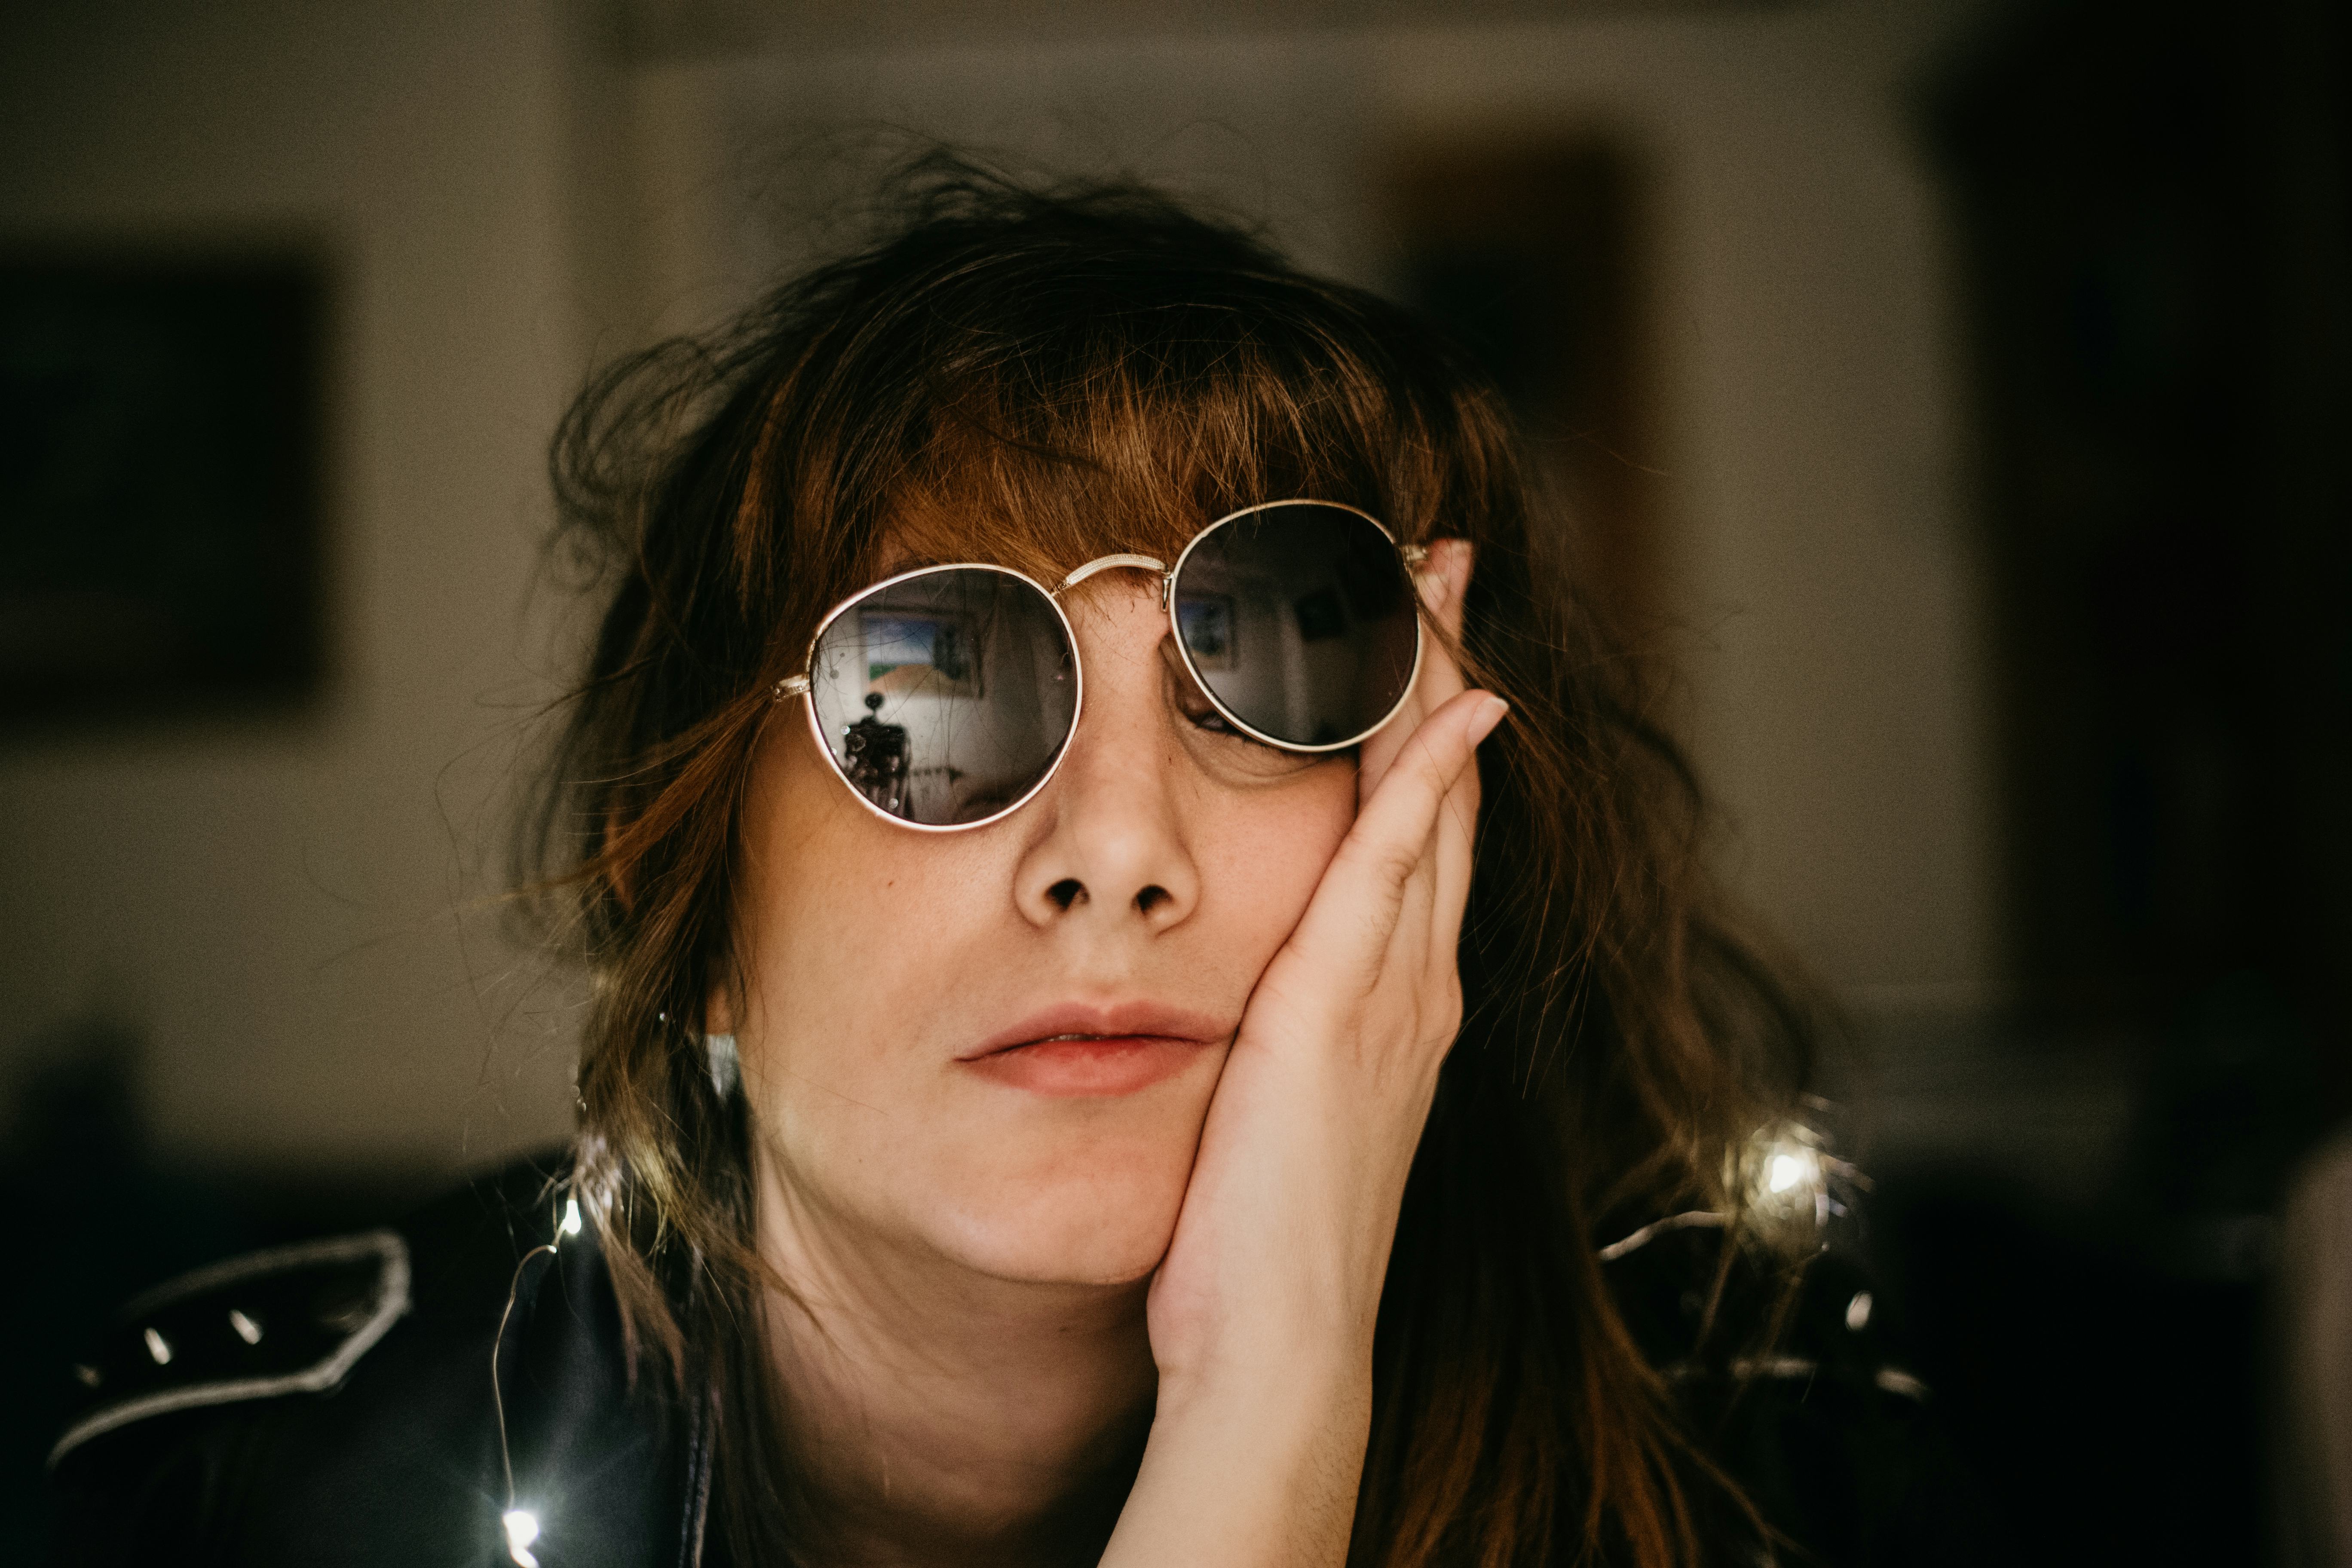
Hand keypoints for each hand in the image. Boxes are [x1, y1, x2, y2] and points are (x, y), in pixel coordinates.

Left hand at [1102, 541, 1499, 1566]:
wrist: (1279, 1339)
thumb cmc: (1258, 1241)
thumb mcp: (1279, 1111)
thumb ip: (1287, 1039)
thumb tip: (1256, 1005)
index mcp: (1397, 1004)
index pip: (1417, 834)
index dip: (1426, 731)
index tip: (1421, 645)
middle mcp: (1417, 982)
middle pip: (1441, 792)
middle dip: (1443, 671)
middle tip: (1440, 569)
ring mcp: (1396, 990)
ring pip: (1427, 802)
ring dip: (1433, 685)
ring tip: (1431, 585)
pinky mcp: (1348, 1003)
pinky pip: (1396, 861)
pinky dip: (1427, 776)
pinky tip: (1451, 701)